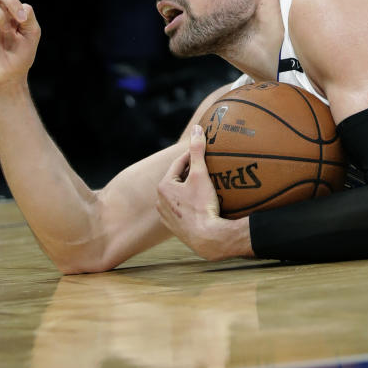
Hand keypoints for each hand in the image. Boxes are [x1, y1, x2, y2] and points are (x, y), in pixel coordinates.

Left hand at [156, 125, 247, 260]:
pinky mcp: (174, 227)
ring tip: (205, 186)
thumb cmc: (202, 205)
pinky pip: (181, 209)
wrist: (207, 238)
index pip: (179, 164)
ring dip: (189, 189)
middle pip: (178, 179)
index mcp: (164, 186)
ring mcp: (166, 215)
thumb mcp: (200, 174)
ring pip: (178, 195)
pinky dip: (189, 204)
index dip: (192, 155)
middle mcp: (160, 201)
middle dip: (191, 173)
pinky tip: (200, 205)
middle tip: (207, 168)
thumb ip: (197, 151)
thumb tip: (196, 129)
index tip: (204, 152)